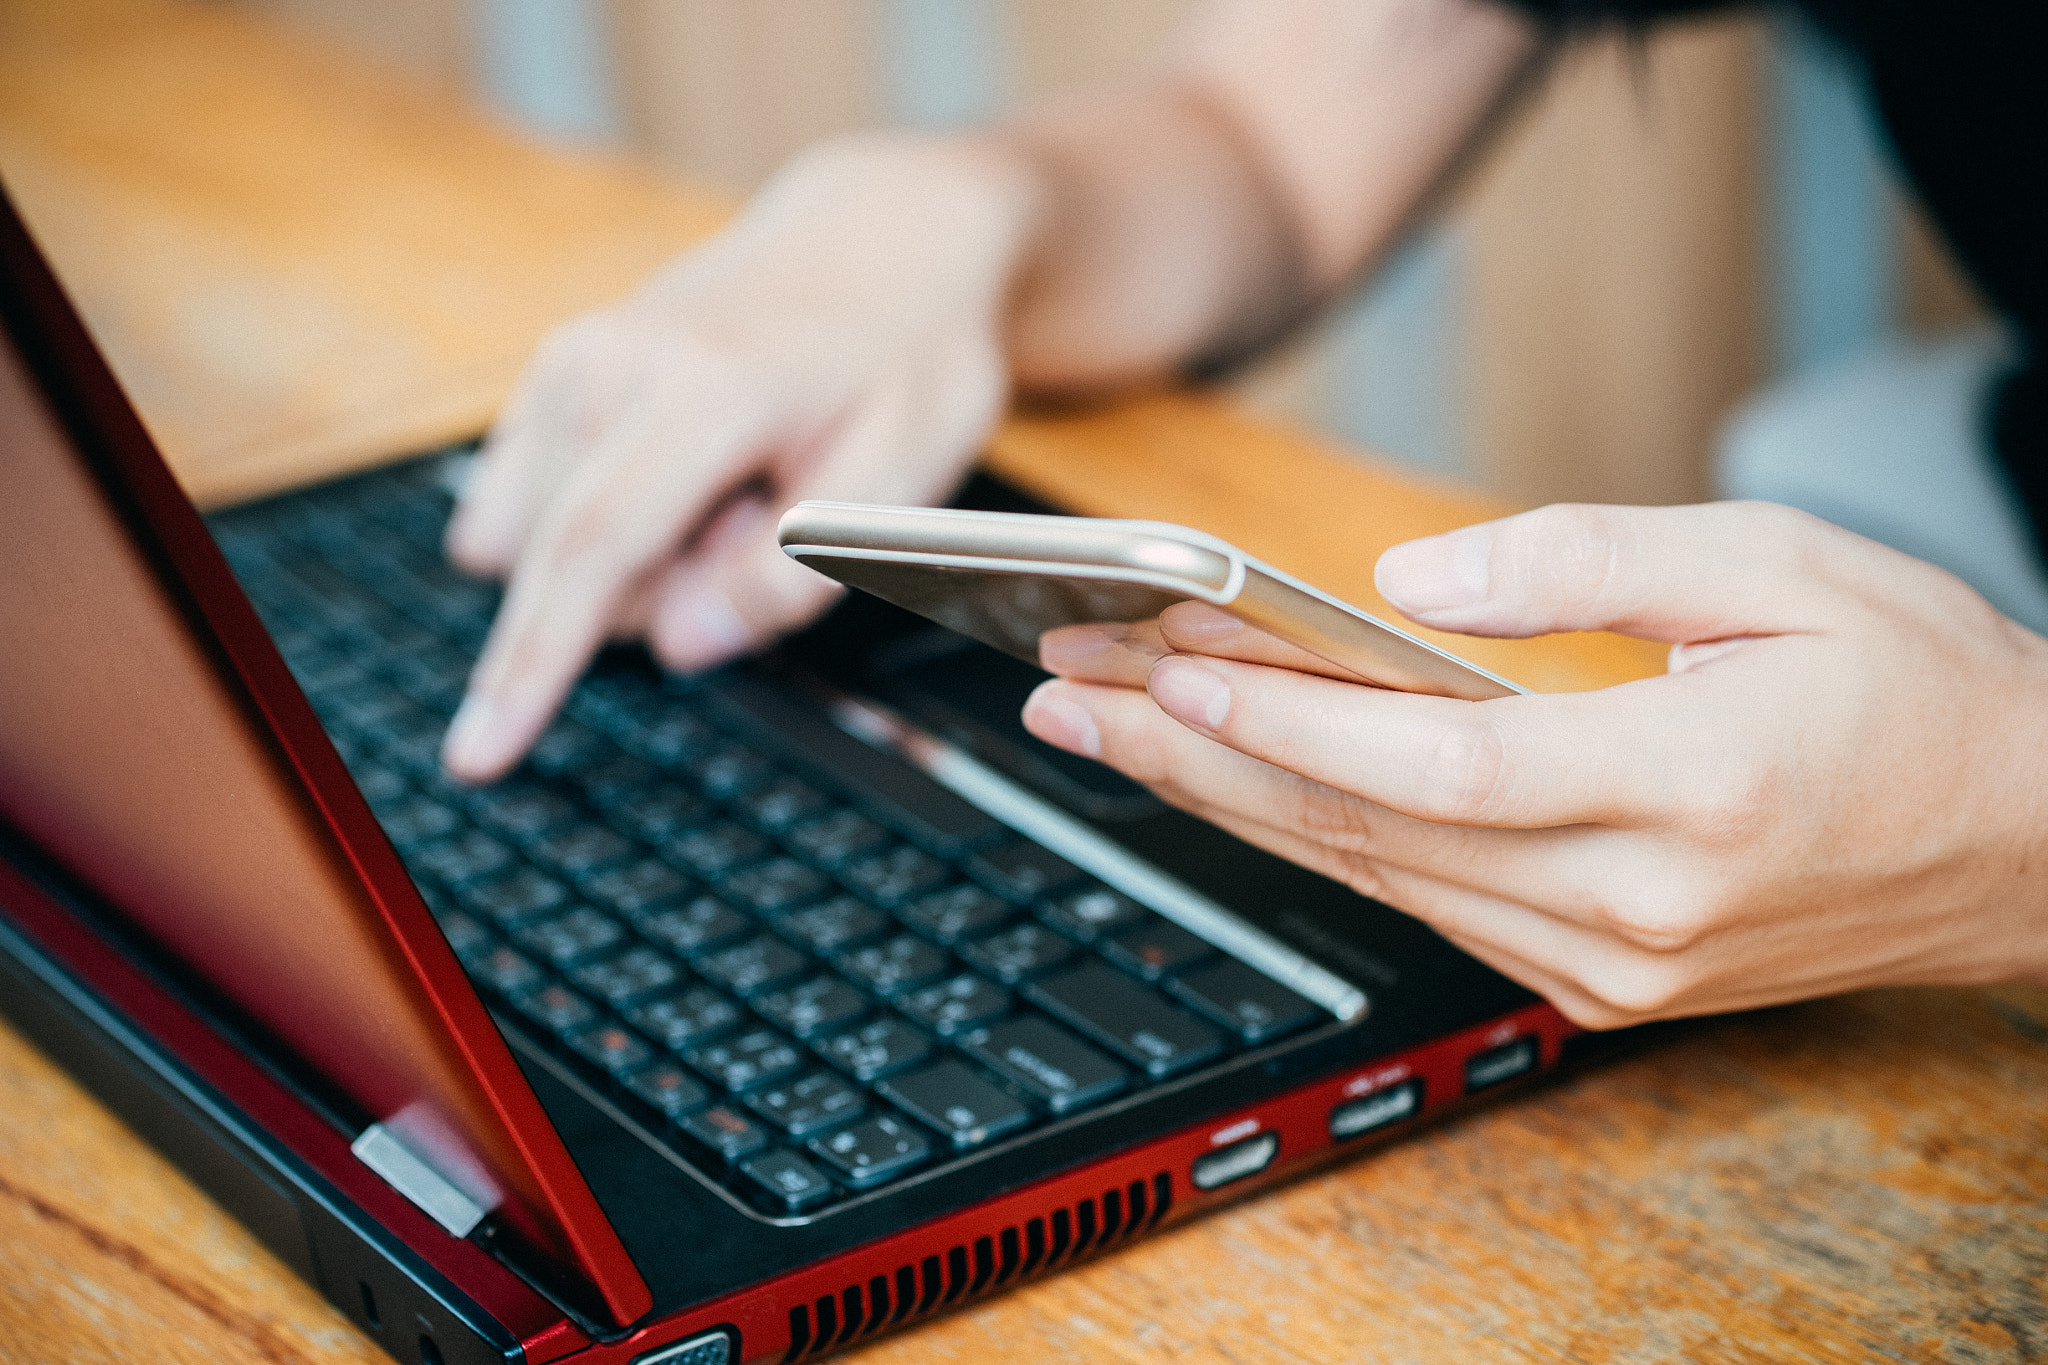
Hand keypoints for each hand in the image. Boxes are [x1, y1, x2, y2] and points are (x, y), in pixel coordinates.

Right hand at [439, 135, 1040, 780]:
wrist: (877, 239)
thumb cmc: (906, 358)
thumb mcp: (907, 476)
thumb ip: (798, 573)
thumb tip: (681, 644)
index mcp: (705, 392)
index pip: (592, 551)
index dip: (530, 669)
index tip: (476, 757)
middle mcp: (610, 365)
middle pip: (571, 568)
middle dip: (662, 587)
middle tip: (766, 512)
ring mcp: (570, 361)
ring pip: (550, 547)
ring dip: (637, 556)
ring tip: (734, 487)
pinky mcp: (554, 369)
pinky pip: (536, 507)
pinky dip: (608, 518)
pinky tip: (686, 474)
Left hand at [1023, 502, 2047, 1026]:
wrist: (2026, 838)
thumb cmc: (1917, 686)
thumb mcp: (1775, 563)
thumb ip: (1580, 562)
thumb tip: (1409, 576)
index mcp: (1688, 789)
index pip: (1436, 766)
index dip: (1285, 722)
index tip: (1162, 670)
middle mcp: (1634, 904)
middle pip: (1364, 831)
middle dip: (1194, 760)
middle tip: (1067, 699)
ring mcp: (1610, 963)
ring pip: (1374, 876)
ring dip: (1230, 800)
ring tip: (1112, 732)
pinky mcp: (1598, 982)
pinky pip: (1425, 904)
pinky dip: (1321, 835)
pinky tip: (1236, 784)